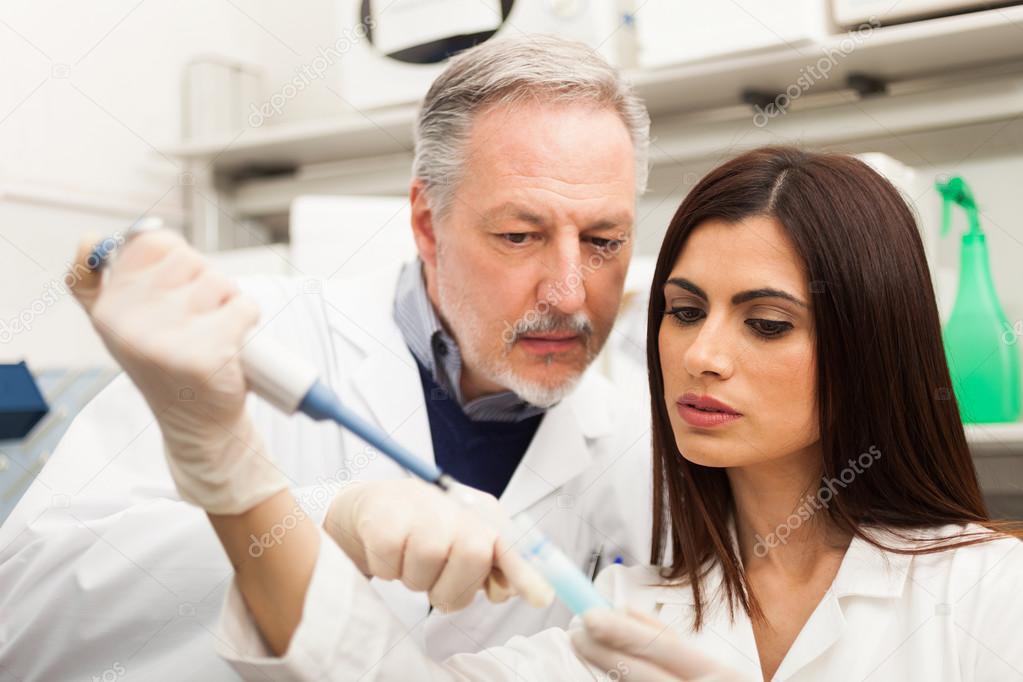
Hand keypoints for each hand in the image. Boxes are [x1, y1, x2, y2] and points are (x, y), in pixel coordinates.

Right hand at [70, 230, 287, 513]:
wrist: (197, 423)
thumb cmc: (168, 364)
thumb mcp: (123, 325)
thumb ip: (98, 283)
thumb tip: (90, 242)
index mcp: (107, 308)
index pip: (151, 241)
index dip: (177, 257)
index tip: (177, 288)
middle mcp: (127, 323)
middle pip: (190, 258)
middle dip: (206, 282)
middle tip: (198, 319)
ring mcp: (164, 340)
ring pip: (219, 281)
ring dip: (228, 302)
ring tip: (214, 333)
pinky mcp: (203, 355)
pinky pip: (244, 307)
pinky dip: (249, 319)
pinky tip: (233, 345)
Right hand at [323, 479, 553, 611]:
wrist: (378, 506)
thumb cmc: (432, 530)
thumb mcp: (469, 543)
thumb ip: (498, 567)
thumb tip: (519, 592)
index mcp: (483, 515)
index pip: (512, 542)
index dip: (526, 571)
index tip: (542, 598)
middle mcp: (455, 506)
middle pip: (472, 556)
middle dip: (456, 587)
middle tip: (440, 583)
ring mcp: (417, 510)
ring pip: (424, 572)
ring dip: (417, 581)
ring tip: (413, 562)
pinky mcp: (382, 520)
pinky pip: (390, 569)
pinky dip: (389, 571)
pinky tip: (392, 553)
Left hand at [572, 608, 751, 681]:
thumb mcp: (716, 664)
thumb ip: (671, 640)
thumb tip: (626, 612)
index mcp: (720, 674)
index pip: (661, 648)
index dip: (621, 632)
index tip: (589, 616)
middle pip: (639, 674)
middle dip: (602, 652)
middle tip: (575, 633)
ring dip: (610, 672)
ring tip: (590, 649)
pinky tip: (613, 674)